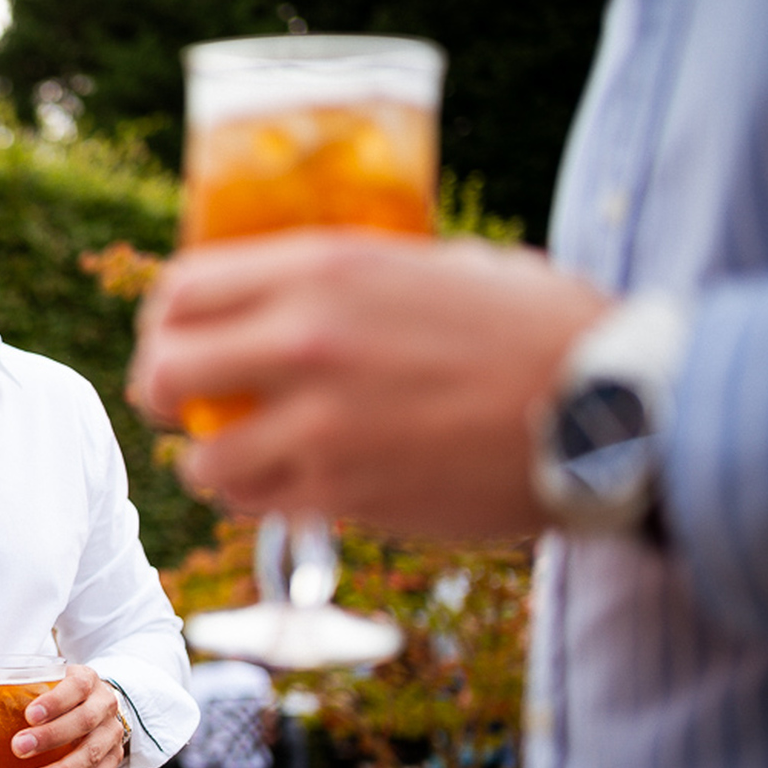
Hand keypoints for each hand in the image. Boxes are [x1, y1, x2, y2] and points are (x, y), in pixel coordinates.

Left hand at [0, 664, 126, 767]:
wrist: (100, 703)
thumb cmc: (60, 694)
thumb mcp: (39, 684)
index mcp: (84, 680)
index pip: (74, 685)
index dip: (54, 700)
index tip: (28, 715)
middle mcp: (103, 704)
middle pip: (83, 721)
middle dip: (51, 737)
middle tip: (20, 749)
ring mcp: (111, 732)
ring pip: (93, 752)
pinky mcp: (115, 756)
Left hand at [129, 230, 610, 538]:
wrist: (607, 411)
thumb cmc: (535, 329)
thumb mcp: (432, 264)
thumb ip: (348, 280)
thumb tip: (287, 292)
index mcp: (324, 268)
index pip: (185, 288)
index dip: (168, 318)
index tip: (179, 336)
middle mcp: (305, 341)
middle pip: (163, 369)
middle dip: (160, 390)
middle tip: (181, 403)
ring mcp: (319, 423)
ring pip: (201, 457)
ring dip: (212, 459)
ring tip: (240, 454)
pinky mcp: (343, 493)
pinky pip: (257, 503)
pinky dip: (260, 499)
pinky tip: (288, 486)